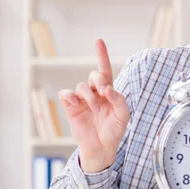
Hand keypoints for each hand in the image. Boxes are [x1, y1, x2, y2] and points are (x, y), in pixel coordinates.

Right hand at [58, 39, 129, 172]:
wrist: (101, 147)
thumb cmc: (114, 131)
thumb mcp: (123, 115)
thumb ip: (119, 99)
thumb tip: (108, 88)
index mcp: (109, 92)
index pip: (105, 70)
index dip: (101, 55)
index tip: (98, 40)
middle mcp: (95, 93)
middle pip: (93, 75)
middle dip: (98, 80)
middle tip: (103, 91)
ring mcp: (82, 100)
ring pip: (81, 86)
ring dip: (88, 95)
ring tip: (94, 108)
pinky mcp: (70, 107)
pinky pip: (65, 94)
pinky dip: (69, 95)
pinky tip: (75, 102)